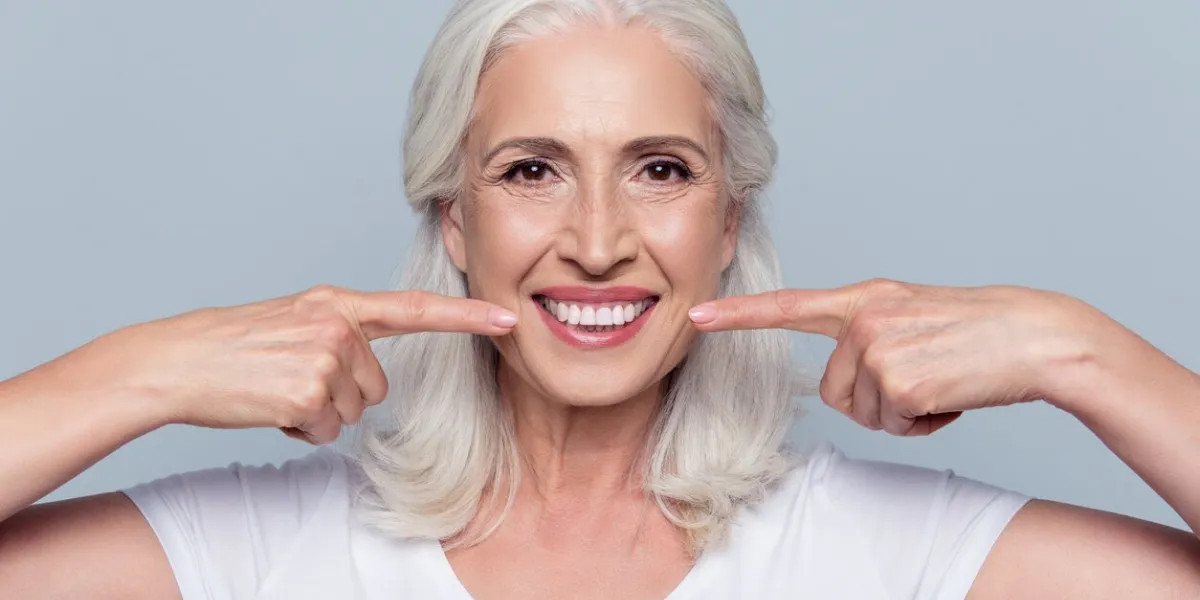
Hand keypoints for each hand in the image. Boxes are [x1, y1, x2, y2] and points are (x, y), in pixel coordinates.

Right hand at [80, 286, 516, 443]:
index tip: (507, 319)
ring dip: (319, 413)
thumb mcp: (294, 320)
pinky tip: (270, 406)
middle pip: (377, 385)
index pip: (414, 309)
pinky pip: (327, 430)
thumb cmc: (235, 346)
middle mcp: (338, 325)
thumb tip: (370, 374)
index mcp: (337, 304)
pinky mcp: (309, 392)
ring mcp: (325, 358)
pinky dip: (300, 429)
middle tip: (291, 379)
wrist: (178, 361)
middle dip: (341, 395)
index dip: (465, 318)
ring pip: (353, 411)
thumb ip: (340, 332)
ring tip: (277, 389)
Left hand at [689, 279, 1110, 435]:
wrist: (1034, 336)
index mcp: (866, 299)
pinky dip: (923, 423)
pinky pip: (893, 425)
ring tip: (940, 382)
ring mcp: (877, 346)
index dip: (740, 316)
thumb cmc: (978, 334)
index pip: (790, 306)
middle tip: (923, 380)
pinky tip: (949, 395)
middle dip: (874, 402)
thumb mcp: (914, 318)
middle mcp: (863, 317)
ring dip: (901, 413)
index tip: (697, 317)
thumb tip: (844, 380)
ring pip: (862, 413)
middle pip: (832, 391)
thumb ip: (870, 334)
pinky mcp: (896, 378)